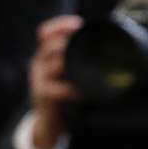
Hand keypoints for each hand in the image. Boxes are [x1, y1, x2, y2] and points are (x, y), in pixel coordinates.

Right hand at [24, 14, 81, 148]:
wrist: (50, 123)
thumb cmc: (64, 95)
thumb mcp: (68, 73)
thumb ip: (78, 60)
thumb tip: (109, 47)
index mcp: (45, 54)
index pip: (45, 32)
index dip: (60, 25)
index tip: (78, 24)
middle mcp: (38, 63)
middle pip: (50, 44)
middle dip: (69, 42)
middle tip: (89, 45)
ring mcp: (38, 79)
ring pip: (54, 63)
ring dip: (72, 63)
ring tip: (89, 66)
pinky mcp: (42, 95)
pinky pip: (58, 88)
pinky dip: (73, 89)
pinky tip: (84, 92)